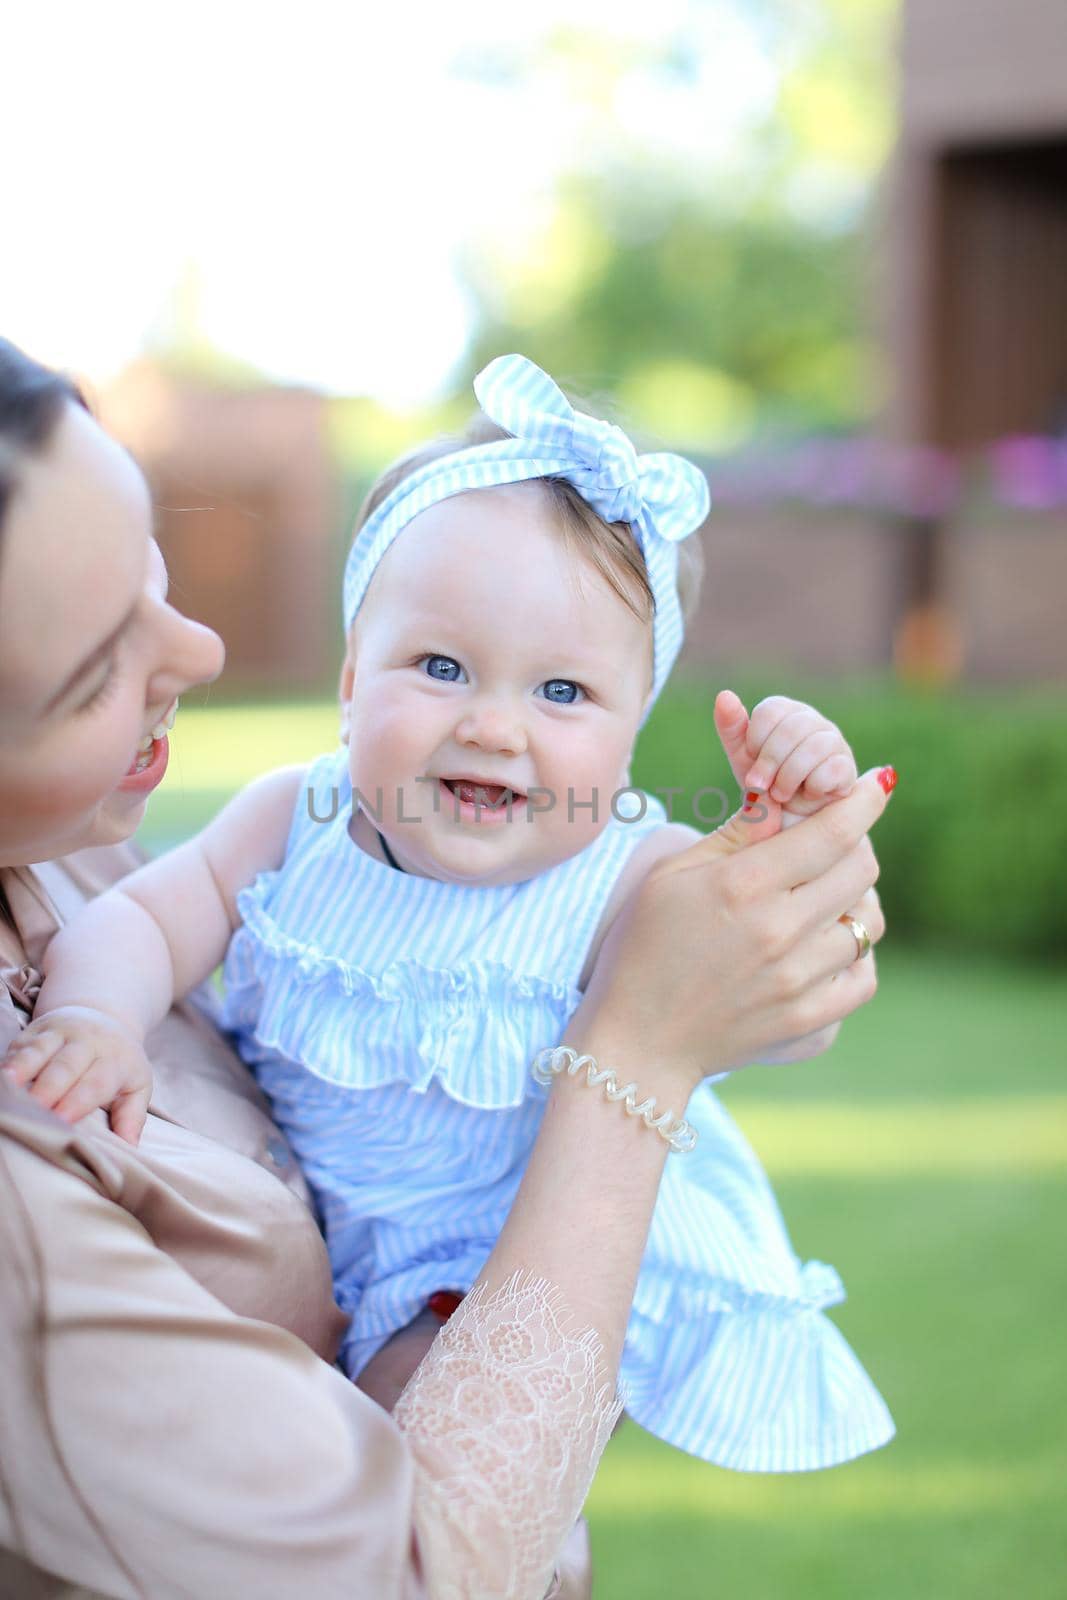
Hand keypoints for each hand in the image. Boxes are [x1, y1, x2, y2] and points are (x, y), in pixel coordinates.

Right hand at [1, 1005, 151, 1144]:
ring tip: (9, 1085)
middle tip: (35, 1110)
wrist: (105, 1016)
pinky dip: (11, 1059)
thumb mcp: (137, 1085)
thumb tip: (130, 1149)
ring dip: (23, 1067)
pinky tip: (2, 1075)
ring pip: (40, 1050)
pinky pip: (22, 1043)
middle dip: (48, 1088)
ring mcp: (61, 1033)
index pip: (95, 1083)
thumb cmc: (119, 1063)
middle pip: (65, 1066)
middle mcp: (87, 1043)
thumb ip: (132, 1117)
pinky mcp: (37, 1029)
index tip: (63, 1120)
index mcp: (114, 1060)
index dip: (78, 1101)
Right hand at [570, 766, 892, 1102]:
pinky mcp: (807, 1019)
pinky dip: (856, 958)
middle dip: (856, 846)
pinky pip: (864, 977)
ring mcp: (797, 978)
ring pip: (868, 923)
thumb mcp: (671, 876)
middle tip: (835, 845)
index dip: (865, 800)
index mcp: (743, 884)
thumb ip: (734, 836)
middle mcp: (779, 929)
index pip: (831, 832)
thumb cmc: (645, 947)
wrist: (639, 1041)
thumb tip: (783, 799)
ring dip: (855, 903)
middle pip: (862, 870)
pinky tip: (828, 948)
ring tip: (825, 900)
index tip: (880, 782)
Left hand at [714, 690, 857, 817]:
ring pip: (814, 747)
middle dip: (769, 762)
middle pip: (793, 729)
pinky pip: (832, 769)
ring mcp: (834, 742)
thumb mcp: (742, 755)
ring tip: (779, 794)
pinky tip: (806, 794)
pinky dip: (812, 787)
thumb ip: (731, 726)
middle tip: (757, 785)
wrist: (788, 819)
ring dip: (788, 777)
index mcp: (786, 711)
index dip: (755, 740)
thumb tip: (724, 696)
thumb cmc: (765, 781)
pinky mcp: (847, 767)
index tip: (751, 759)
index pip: (770, 711)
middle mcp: (813, 720)